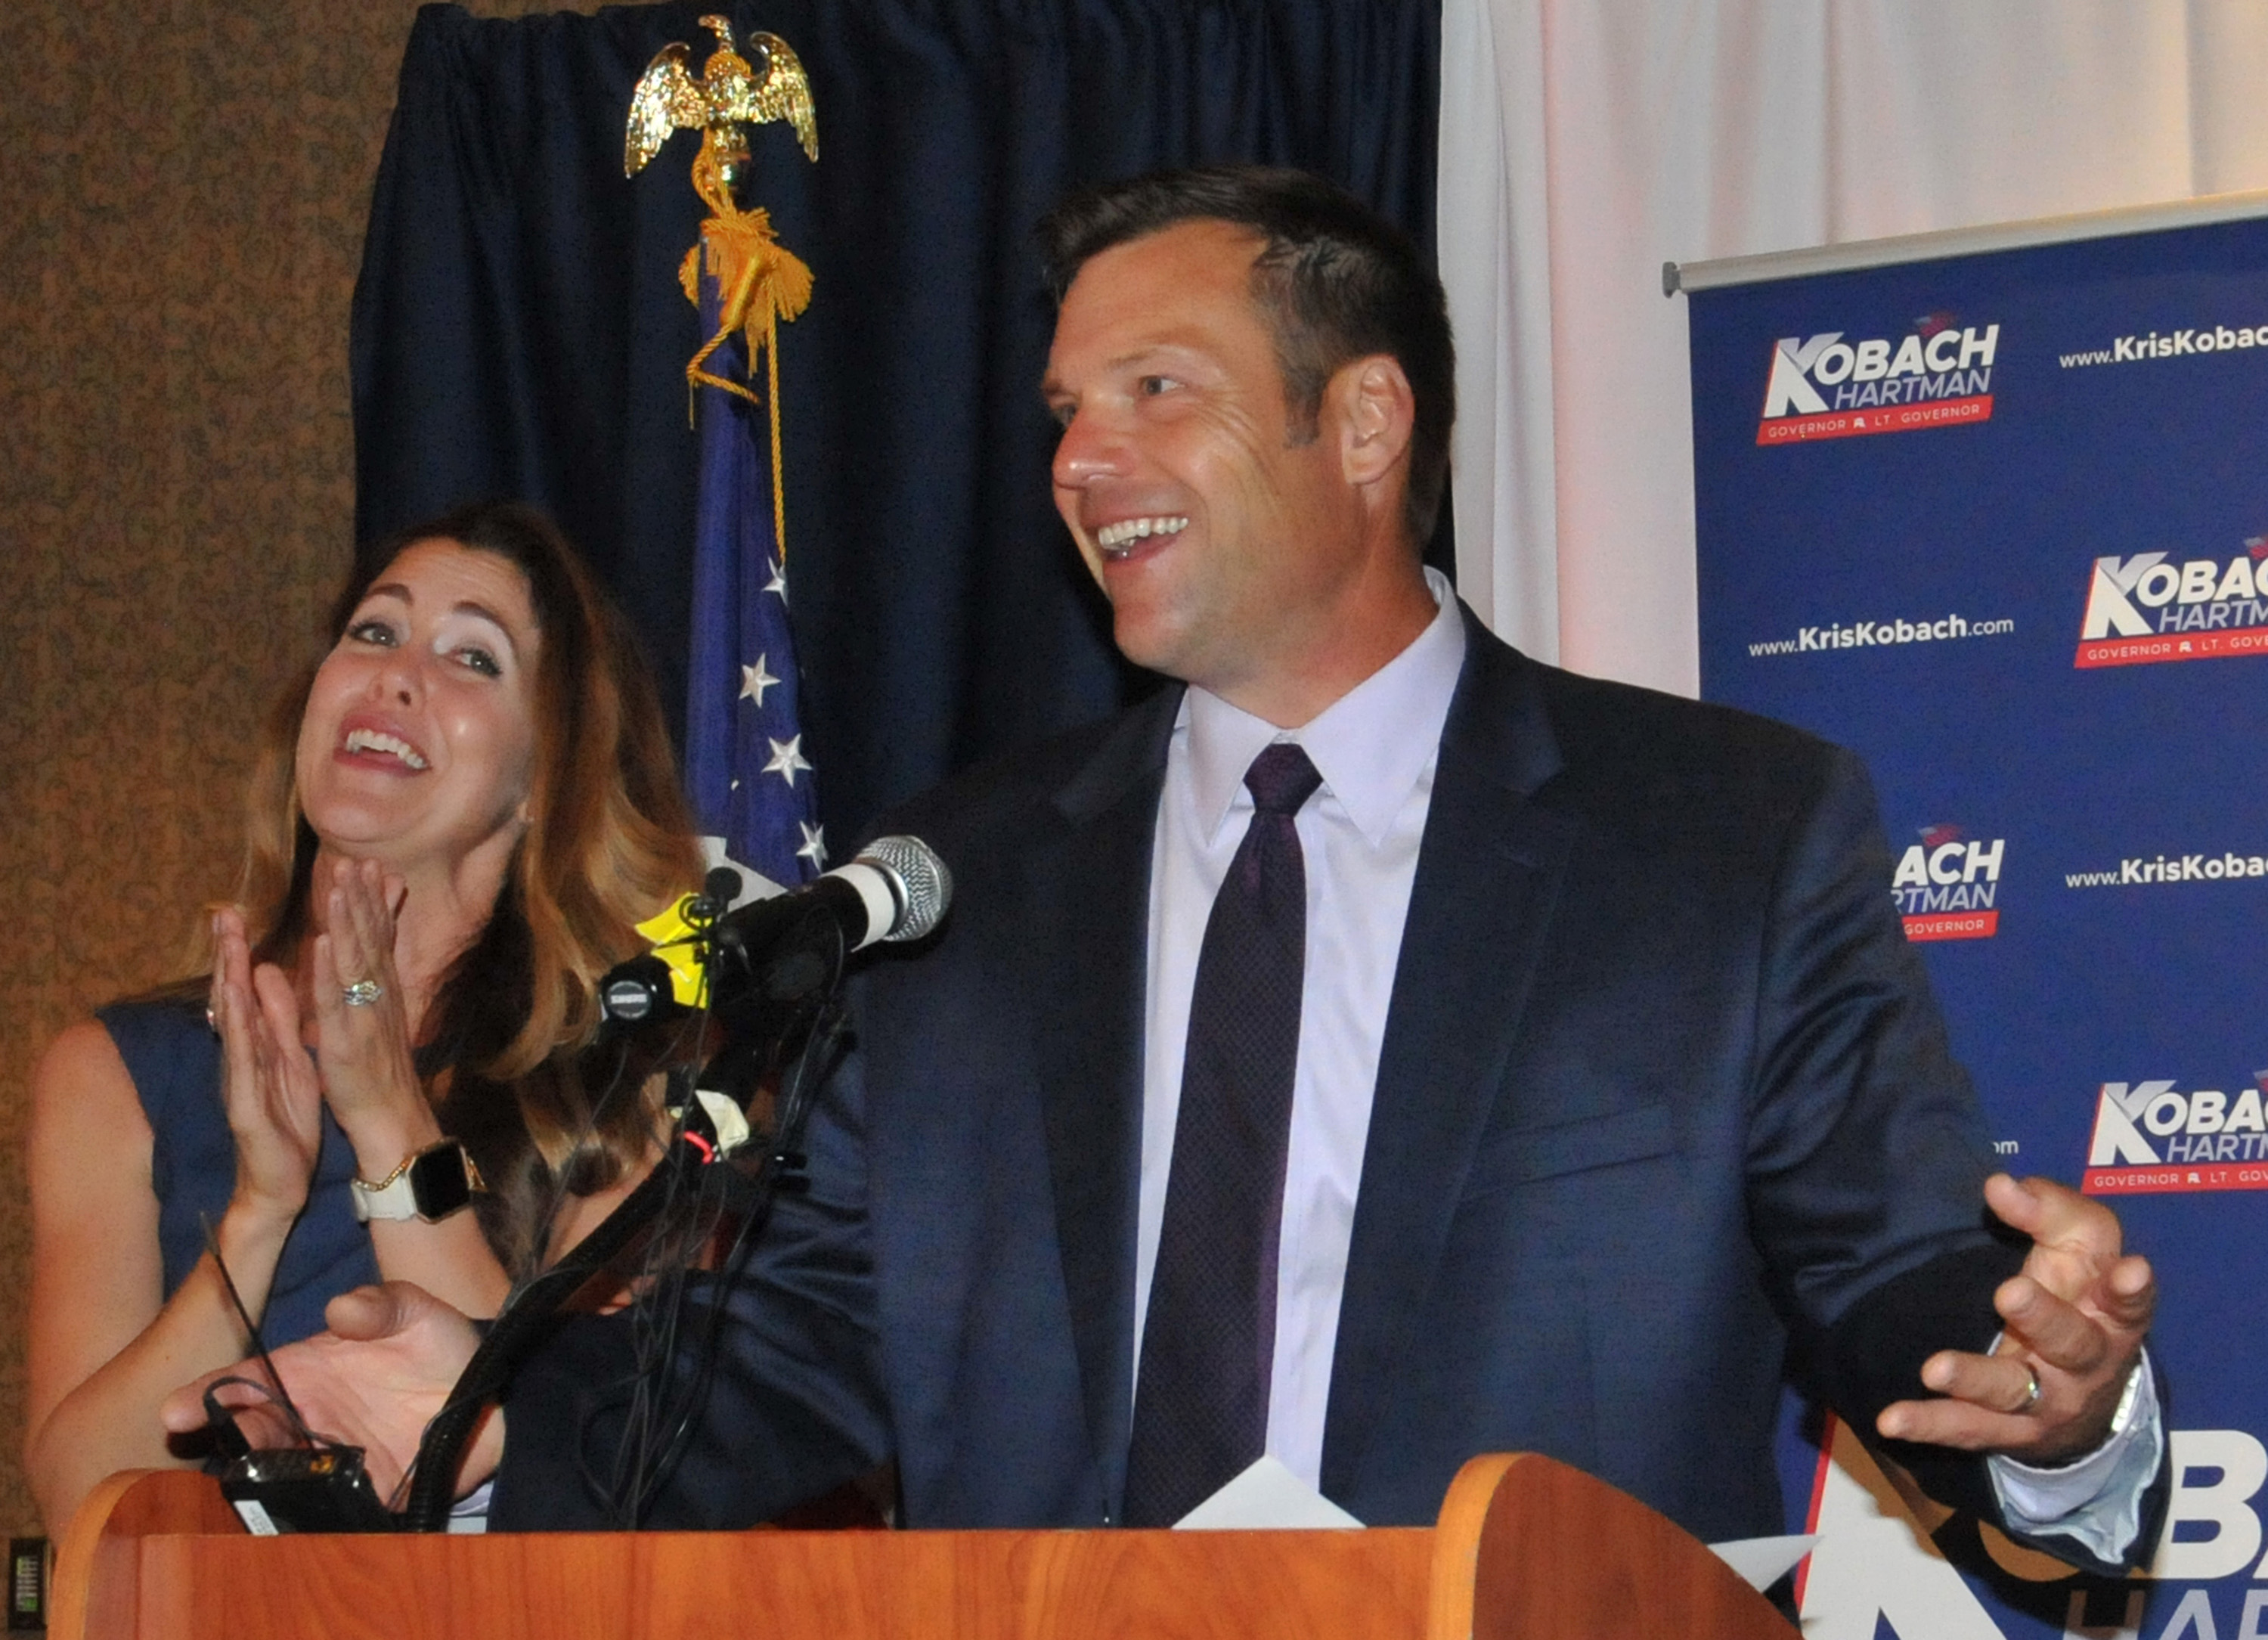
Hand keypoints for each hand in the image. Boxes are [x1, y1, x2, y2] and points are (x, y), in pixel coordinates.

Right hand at [161, 1282, 494, 1501]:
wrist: (493, 1392)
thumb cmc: (441, 1342)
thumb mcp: (415, 1310)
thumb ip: (381, 1305)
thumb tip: (341, 1308)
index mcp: (305, 1370)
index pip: (243, 1381)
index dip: (206, 1394)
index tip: (175, 1411)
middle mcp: (307, 1415)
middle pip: (253, 1431)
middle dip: (234, 1435)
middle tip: (233, 1437)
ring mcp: (330, 1454)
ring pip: (278, 1471)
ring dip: (264, 1473)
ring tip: (261, 1469)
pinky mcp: (362, 1489)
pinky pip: (324, 1504)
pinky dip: (308, 1508)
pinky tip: (301, 1507)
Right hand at [210, 907, 321, 1221]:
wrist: (280, 1183)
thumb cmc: (285, 1122)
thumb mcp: (288, 1060)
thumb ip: (278, 1019)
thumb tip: (266, 972)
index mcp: (253, 1047)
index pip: (242, 992)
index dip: (237, 953)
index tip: (235, 913)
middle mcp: (239, 1059)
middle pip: (230, 1000)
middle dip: (227, 957)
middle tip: (223, 913)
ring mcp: (238, 1082)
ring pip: (232, 1026)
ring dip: (230, 985)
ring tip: (230, 947)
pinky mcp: (245, 1107)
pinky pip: (244, 1065)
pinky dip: (243, 1034)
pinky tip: (240, 1008)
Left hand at [309, 859, 428, 1155]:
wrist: (391, 1120)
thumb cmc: (379, 1076)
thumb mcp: (376, 1022)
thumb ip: (369, 988)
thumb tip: (365, 959)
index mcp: (379, 993)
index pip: (376, 939)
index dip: (371, 902)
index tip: (366, 865)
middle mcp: (377, 997)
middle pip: (370, 939)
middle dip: (362, 898)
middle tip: (356, 859)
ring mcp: (364, 1015)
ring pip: (356, 960)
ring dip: (350, 919)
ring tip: (341, 884)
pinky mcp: (347, 1039)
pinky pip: (336, 999)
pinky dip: (331, 968)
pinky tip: (323, 941)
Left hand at [1877, 1173, 2154, 1462]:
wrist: (2085, 1393)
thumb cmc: (2077, 1296)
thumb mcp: (2077, 1246)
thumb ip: (2049, 1209)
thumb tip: (2002, 1186)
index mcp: (2109, 1314)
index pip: (2128, 1298)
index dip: (2131, 1287)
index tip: (2131, 1269)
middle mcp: (2087, 1362)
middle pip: (2072, 1343)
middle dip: (2043, 1319)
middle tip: (2009, 1292)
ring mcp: (2049, 1402)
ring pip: (2014, 1392)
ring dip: (1974, 1379)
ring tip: (1934, 1368)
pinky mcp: (2011, 1432)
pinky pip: (1968, 1427)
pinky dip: (1929, 1424)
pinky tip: (1891, 1420)